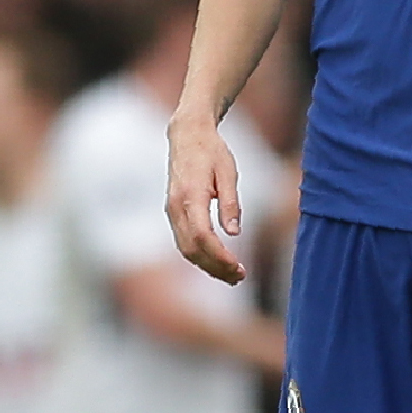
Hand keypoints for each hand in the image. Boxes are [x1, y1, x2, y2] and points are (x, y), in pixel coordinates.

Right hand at [165, 113, 247, 284]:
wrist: (187, 135)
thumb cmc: (211, 151)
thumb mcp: (228, 172)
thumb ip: (230, 202)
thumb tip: (234, 232)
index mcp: (191, 195)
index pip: (203, 236)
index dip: (220, 256)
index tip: (239, 267)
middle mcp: (176, 206)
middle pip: (192, 249)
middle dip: (215, 268)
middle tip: (239, 277)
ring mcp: (172, 211)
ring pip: (186, 249)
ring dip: (207, 266)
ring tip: (231, 275)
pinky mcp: (173, 213)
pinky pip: (184, 241)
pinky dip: (200, 256)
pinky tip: (217, 261)